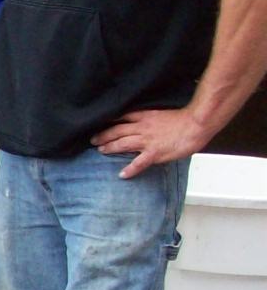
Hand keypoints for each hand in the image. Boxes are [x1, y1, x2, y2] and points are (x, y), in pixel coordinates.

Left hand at [94, 108, 210, 179]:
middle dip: (104, 135)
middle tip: (93, 140)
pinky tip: (122, 175)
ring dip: (110, 148)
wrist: (196, 124)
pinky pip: (139, 163)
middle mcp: (142, 128)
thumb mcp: (162, 114)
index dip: (109, 121)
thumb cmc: (184, 119)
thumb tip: (144, 124)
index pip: (122, 118)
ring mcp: (147, 141)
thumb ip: (151, 120)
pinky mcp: (155, 153)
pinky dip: (130, 169)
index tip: (100, 124)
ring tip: (101, 151)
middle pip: (117, 131)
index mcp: (145, 117)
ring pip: (123, 144)